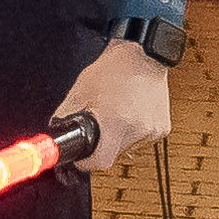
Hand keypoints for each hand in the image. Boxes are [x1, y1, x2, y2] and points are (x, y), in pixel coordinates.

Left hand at [53, 39, 170, 171]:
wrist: (142, 56)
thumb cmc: (113, 69)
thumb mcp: (80, 90)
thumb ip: (65, 113)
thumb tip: (56, 129)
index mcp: (115, 122)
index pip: (101, 161)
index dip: (87, 162)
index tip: (82, 158)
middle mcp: (137, 129)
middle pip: (114, 154)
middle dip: (102, 144)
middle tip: (99, 124)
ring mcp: (152, 130)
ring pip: (128, 147)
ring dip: (119, 136)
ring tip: (117, 112)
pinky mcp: (162, 128)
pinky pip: (142, 139)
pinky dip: (133, 131)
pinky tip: (130, 112)